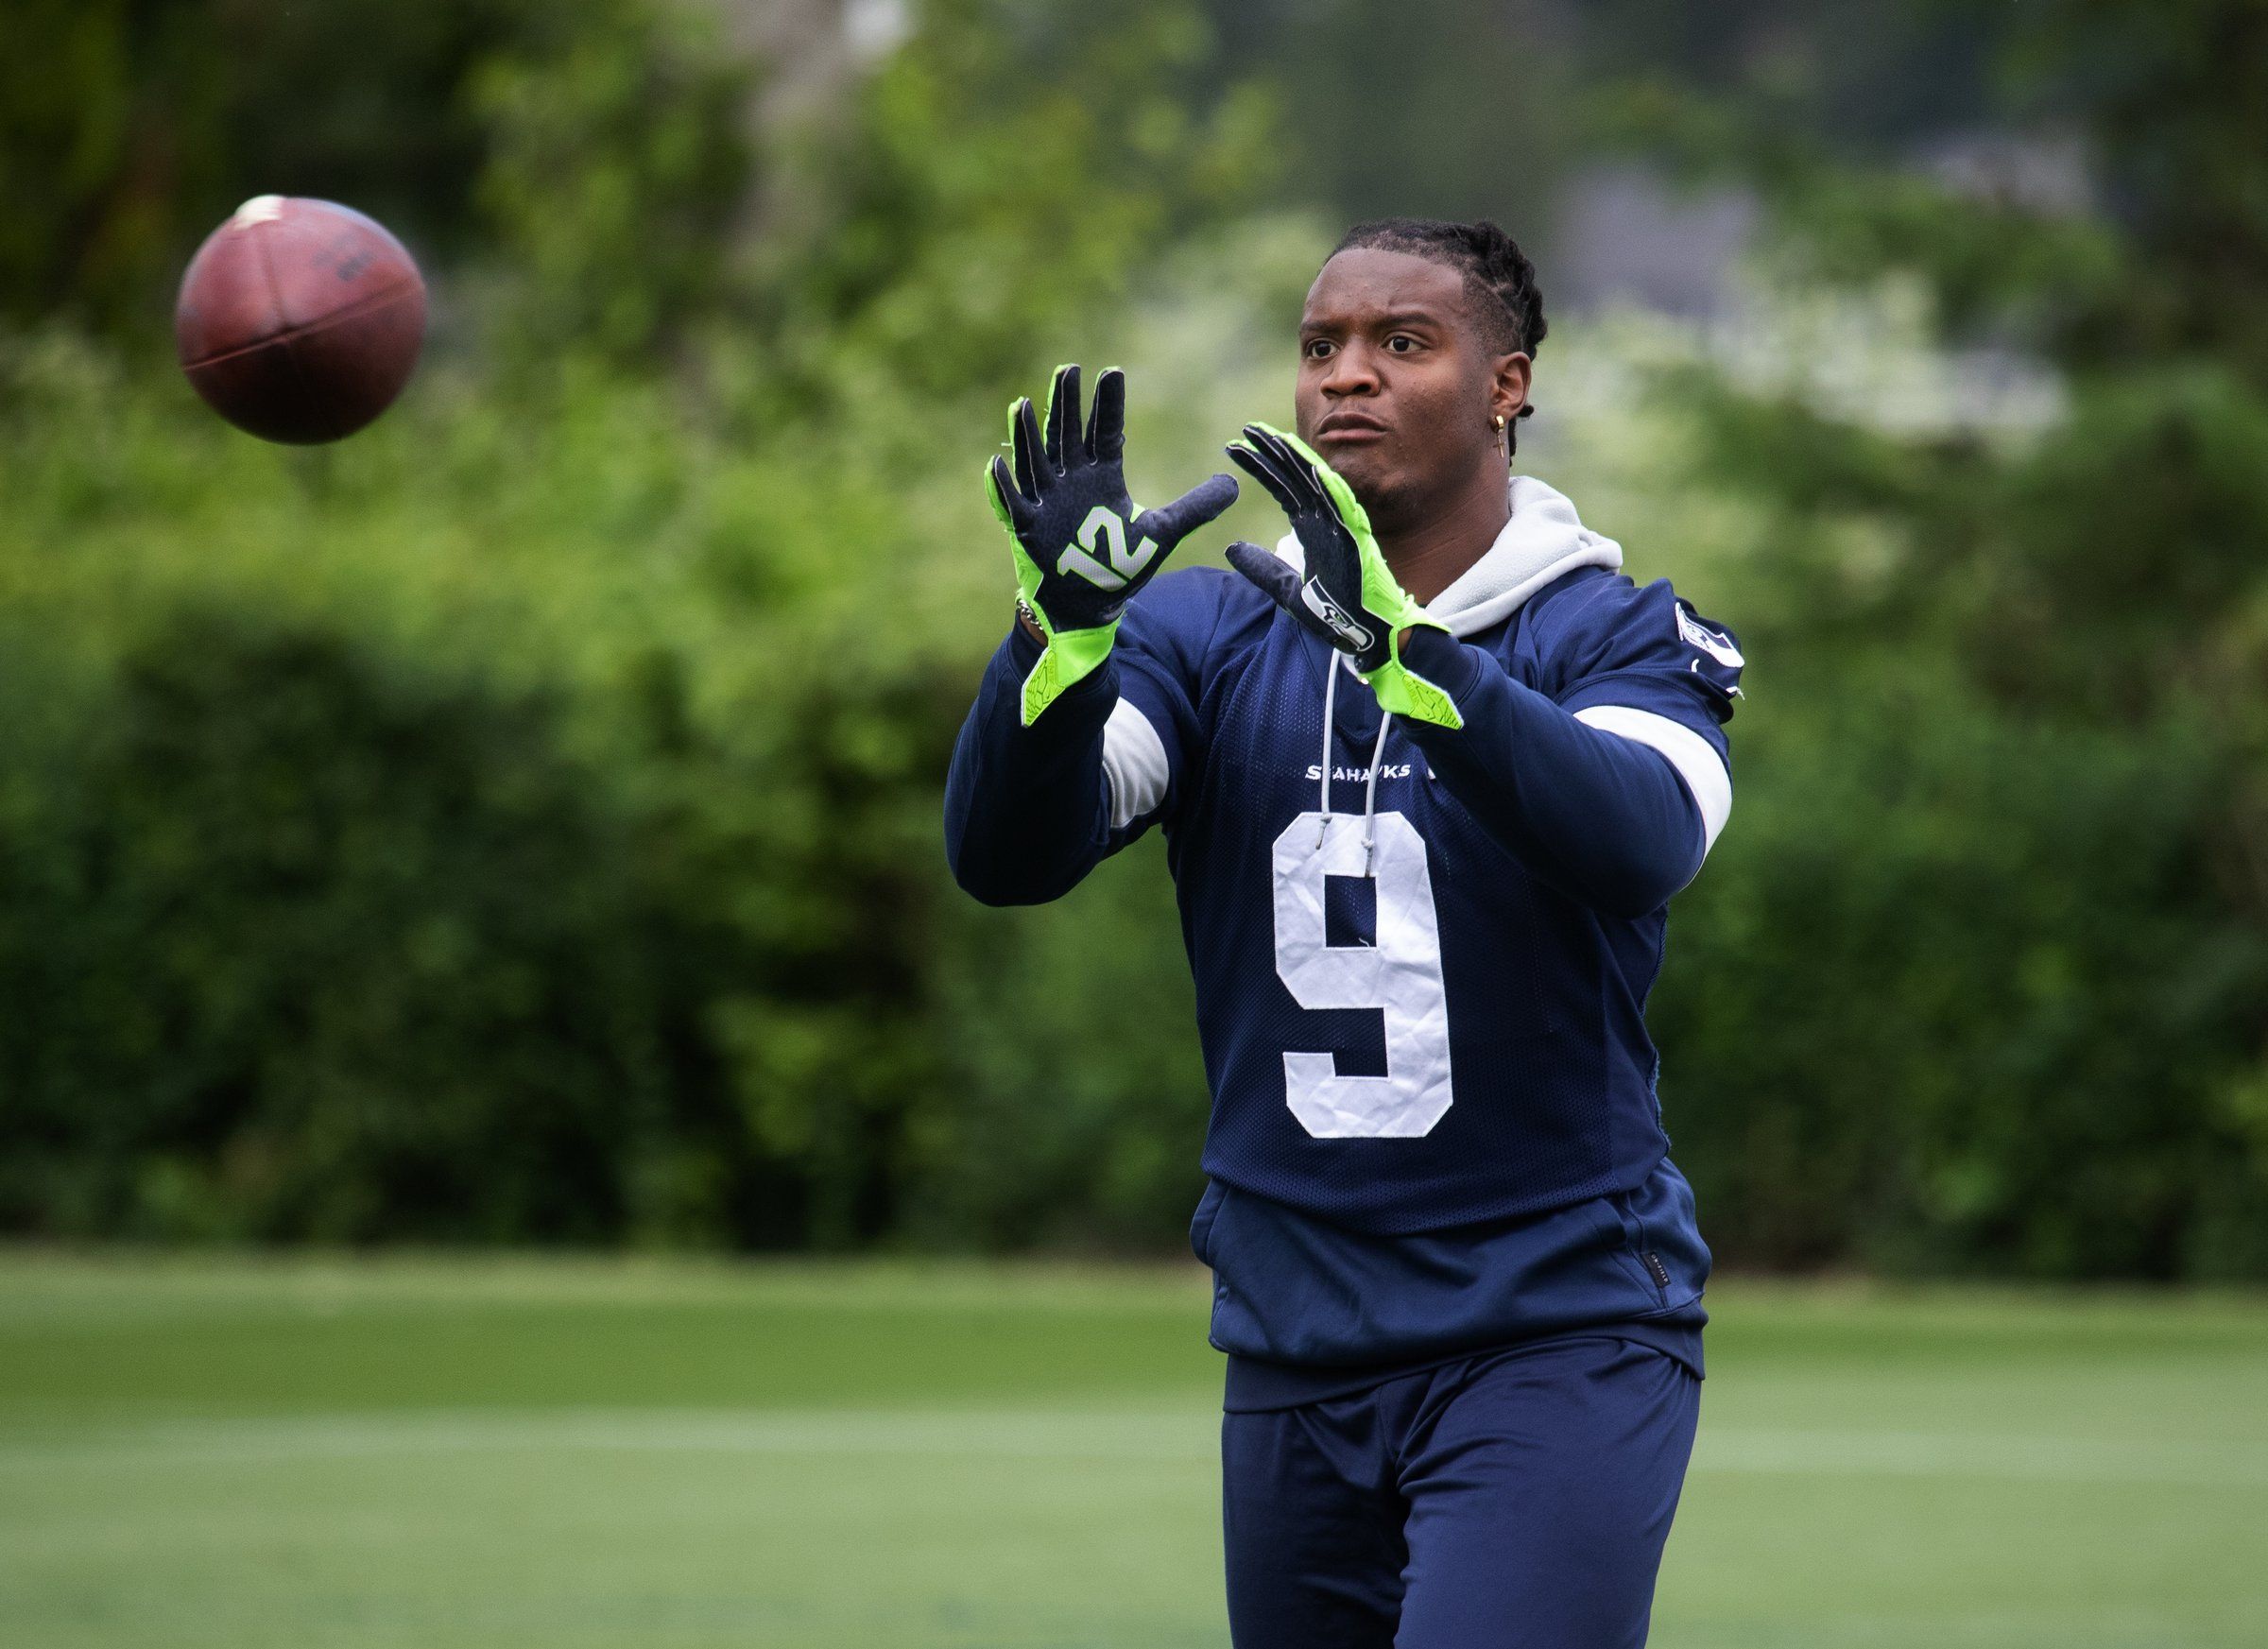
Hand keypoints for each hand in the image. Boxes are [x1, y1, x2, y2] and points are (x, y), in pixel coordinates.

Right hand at [986, 364, 1237, 723]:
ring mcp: (1048, 503)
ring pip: (1036, 461)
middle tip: (1068, 370)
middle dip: (1065, 404)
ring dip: (1027, 435)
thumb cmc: (1120, 565)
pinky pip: (1013, 503)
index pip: (1104, 432)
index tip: (1112, 372)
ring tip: (1022, 404)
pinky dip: (1002, 485)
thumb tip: (1234, 485)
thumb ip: (1196, 507)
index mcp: (1102, 476)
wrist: (1092, 604)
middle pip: (1066, 434)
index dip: (1107, 404)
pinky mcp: (1029, 529)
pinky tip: (996, 461)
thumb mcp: (1163, 531)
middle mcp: (1072, 481)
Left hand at [1222, 422, 1463, 728]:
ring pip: (1315, 483)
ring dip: (1293, 458)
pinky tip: (1306, 462)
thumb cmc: (1333, 613)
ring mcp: (1342, 526)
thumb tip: (1231, 549)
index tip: (1235, 448)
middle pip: (1295, 477)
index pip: (1282, 489)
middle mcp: (1326, 521)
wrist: (1365, 634)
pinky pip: (1340, 505)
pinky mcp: (1355, 538)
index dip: (1261, 467)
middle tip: (1246, 430)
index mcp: (1312, 529)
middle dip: (1272, 452)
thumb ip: (1261, 568)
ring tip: (1267, 436)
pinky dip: (1325, 483)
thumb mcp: (1286, 590)